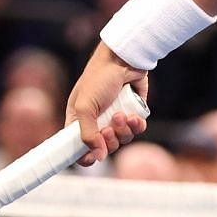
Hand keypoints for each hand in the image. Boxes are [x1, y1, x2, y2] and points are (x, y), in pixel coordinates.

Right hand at [68, 43, 149, 165]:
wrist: (124, 59)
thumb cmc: (99, 78)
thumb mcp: (86, 106)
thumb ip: (88, 134)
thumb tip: (97, 157)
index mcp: (79, 119)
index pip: (79, 147)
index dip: (86, 156)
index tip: (92, 158)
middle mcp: (98, 120)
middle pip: (105, 147)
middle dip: (110, 140)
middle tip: (109, 127)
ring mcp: (116, 117)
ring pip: (122, 139)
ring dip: (123, 130)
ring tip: (122, 114)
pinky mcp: (133, 112)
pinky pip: (137, 129)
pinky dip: (136, 125)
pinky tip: (133, 116)